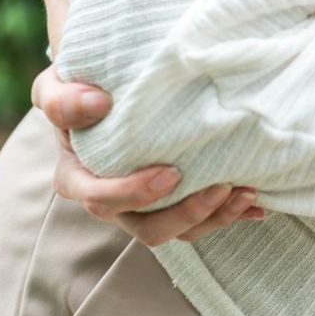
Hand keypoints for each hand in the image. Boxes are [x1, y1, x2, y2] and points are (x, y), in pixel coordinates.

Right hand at [32, 66, 262, 244]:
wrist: (105, 90)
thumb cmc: (81, 87)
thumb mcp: (58, 85)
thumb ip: (64, 99)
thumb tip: (96, 103)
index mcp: (78, 177)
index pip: (100, 198)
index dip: (134, 194)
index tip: (171, 173)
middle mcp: (112, 200)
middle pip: (147, 227)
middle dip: (186, 213)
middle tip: (221, 186)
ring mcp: (145, 206)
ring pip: (180, 230)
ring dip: (215, 217)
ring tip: (247, 192)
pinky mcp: (174, 202)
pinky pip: (203, 219)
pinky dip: (231, 213)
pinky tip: (256, 202)